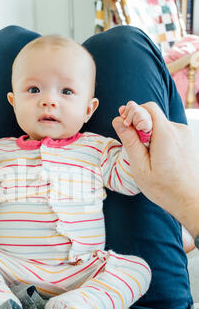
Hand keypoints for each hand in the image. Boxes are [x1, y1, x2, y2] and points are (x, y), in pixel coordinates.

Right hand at [112, 101, 198, 237]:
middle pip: (153, 115)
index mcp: (165, 135)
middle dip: (139, 126)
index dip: (133, 113)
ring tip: (147, 157)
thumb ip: (130, 141)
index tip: (124, 127)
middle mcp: (178, 130)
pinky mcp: (188, 140)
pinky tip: (157, 158)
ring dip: (149, 134)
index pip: (147, 108)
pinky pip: (168, 132)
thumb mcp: (140, 167)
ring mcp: (185, 134)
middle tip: (133, 146)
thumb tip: (118, 120)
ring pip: (160, 124)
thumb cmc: (165, 189)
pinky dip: (159, 140)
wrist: (190, 200)